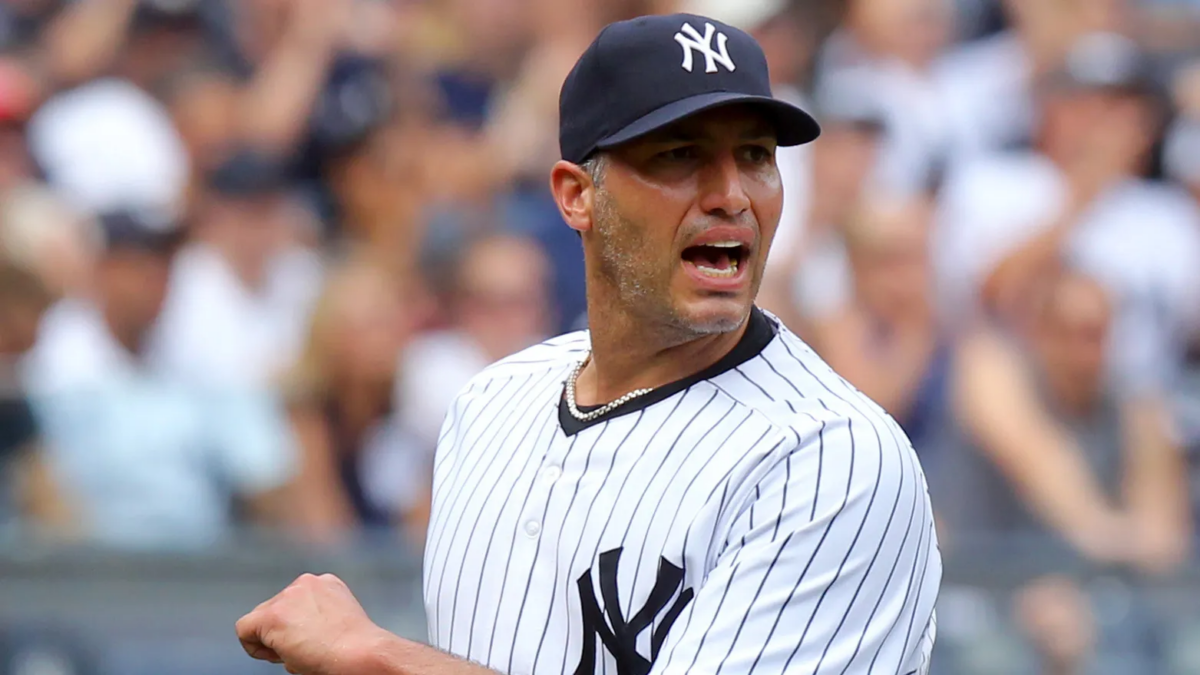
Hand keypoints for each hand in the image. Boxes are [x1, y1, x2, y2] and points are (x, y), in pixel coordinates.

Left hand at [236, 573, 387, 674]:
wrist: (360, 652)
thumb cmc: (355, 648)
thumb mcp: (337, 621)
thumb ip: (315, 617)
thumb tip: (294, 637)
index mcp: (327, 583)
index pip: (295, 604)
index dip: (297, 628)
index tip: (311, 644)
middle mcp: (307, 582)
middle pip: (275, 609)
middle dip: (282, 633)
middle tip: (302, 653)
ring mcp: (288, 596)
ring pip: (260, 620)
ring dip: (272, 640)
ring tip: (298, 654)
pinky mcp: (272, 615)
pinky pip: (244, 629)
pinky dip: (253, 647)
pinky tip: (278, 655)